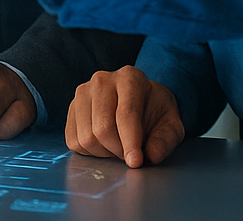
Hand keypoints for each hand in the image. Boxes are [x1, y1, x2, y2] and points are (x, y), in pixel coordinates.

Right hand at [65, 66, 184, 168]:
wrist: (139, 100)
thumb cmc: (155, 112)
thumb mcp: (171, 124)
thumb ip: (165, 140)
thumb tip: (151, 156)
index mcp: (130, 78)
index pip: (126, 114)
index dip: (131, 142)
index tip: (136, 162)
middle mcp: (102, 80)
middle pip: (103, 128)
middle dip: (118, 150)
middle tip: (131, 154)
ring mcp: (82, 92)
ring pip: (86, 137)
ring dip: (105, 152)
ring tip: (118, 146)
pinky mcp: (71, 108)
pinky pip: (74, 141)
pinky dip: (90, 152)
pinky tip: (104, 144)